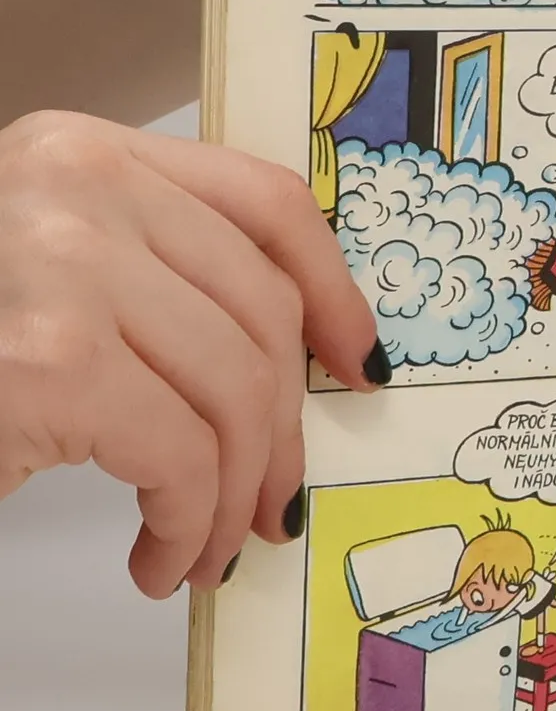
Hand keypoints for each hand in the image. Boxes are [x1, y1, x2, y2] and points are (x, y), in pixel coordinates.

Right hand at [0, 114, 380, 595]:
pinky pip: (182, 456)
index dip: (332, 289)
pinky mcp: (47, 362)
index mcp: (81, 152)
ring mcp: (61, 268)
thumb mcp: (43, 270)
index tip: (358, 362)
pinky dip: (188, 525)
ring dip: (237, 492)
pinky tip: (158, 558)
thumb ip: (148, 273)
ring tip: (207, 545)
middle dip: (283, 427)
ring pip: (236, 390)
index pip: (263, 201)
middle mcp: (75, 187)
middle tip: (272, 503)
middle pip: (261, 312)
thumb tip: (292, 362)